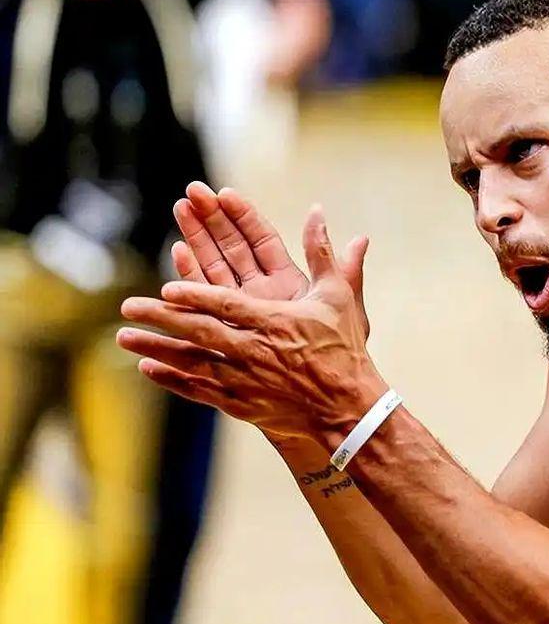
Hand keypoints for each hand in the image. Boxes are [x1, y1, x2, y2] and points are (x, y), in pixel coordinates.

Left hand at [119, 207, 385, 443]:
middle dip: (161, 318)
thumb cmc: (344, 350)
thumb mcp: (338, 298)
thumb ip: (324, 255)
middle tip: (128, 307)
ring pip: (192, 362)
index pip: (227, 305)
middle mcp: (255, 351)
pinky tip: (149, 369)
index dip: (196, 295)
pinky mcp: (242, 405)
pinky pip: (200, 390)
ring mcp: (246, 381)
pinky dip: (173, 380)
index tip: (167, 288)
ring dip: (156, 348)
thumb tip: (318, 213)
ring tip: (124, 337)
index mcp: (275, 322)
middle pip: (199, 331)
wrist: (349, 410)